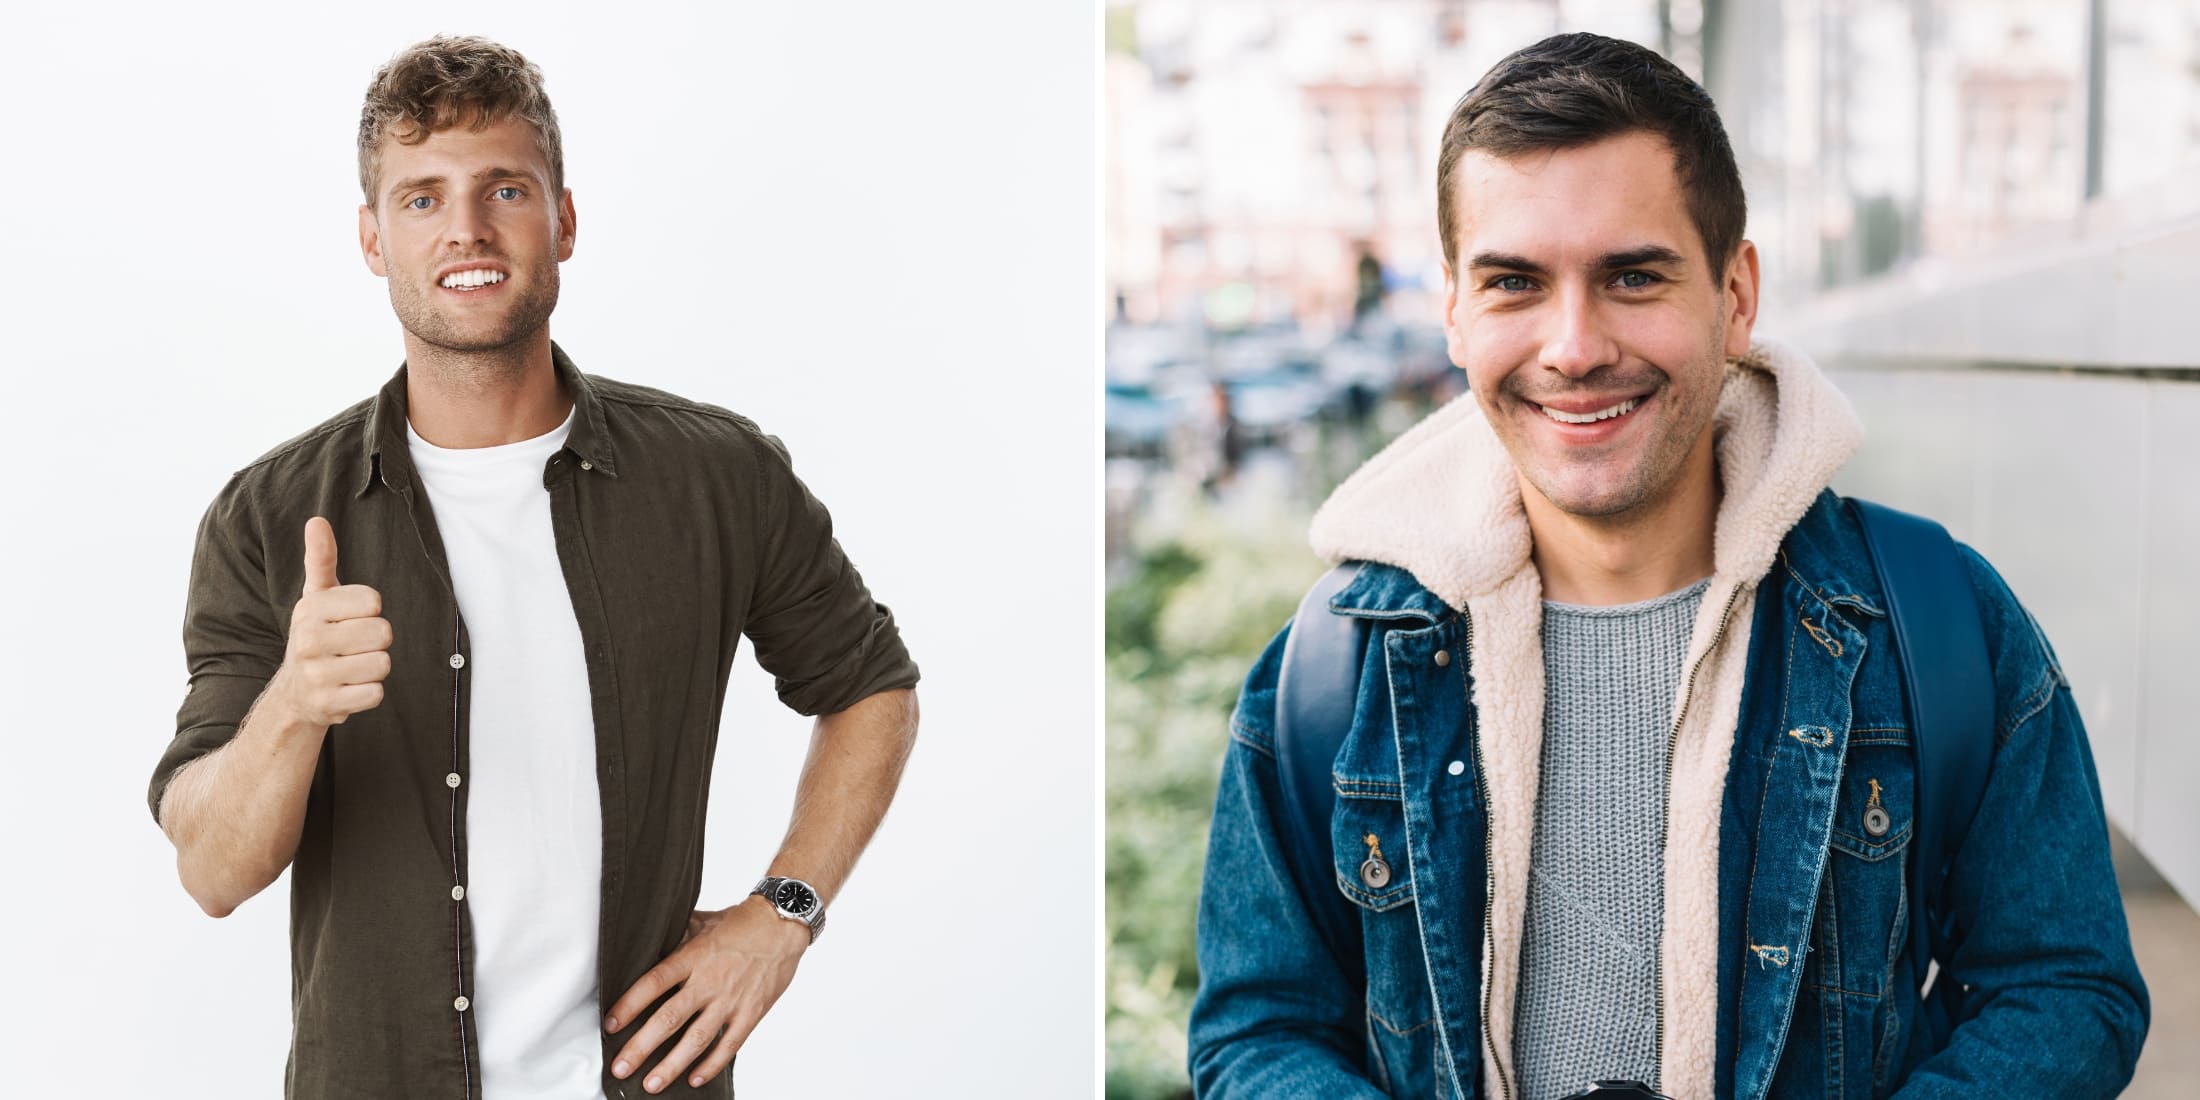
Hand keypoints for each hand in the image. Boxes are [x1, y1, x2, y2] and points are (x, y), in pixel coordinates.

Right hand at [269, 516, 391, 727]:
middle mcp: (308, 640)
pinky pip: (376, 694)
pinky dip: (370, 693)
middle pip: (383, 633)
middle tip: (353, 646)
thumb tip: (316, 521)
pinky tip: (349, 688)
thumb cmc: (318, 635)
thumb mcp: (317, 597)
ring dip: (374, 667)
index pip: (373, 601)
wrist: (295, 693)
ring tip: (351, 667)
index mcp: (311, 609)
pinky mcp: (329, 705)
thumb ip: (321, 559)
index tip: (351, 618)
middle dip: (376, 641)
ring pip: (383, 664)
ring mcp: (317, 675)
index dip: (370, 611)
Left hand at [605, 896, 809, 1092]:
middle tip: (621, 1067)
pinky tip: (694, 1078)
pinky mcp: (751, 1012)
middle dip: (642, 1047)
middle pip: (669, 1018)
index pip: (653, 984)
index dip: (629, 1006)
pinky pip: (729, 1044)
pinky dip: (712, 1064)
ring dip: (672, 1064)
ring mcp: (731, 999)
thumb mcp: (703, 922)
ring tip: (652, 1084)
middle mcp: (709, 981)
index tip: (611, 1025)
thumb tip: (648, 944)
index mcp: (693, 957)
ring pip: (697, 1038)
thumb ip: (675, 937)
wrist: (783, 924)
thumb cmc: (741, 923)